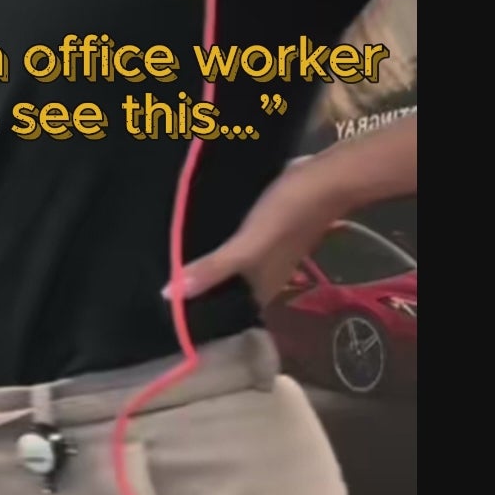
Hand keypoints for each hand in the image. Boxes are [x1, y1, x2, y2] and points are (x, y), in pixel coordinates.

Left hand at [165, 157, 340, 309]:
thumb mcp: (247, 244)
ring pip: (235, 270)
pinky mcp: (268, 231)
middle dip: (203, 294)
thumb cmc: (288, 213)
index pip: (229, 315)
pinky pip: (239, 248)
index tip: (171, 318)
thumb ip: (214, 268)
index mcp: (262, 288)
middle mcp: (266, 276)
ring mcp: (269, 253)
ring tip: (174, 268)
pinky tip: (202, 241)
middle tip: (166, 291)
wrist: (328, 176)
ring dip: (212, 270)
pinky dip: (222, 249)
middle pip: (230, 293)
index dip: (204, 319)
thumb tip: (169, 295)